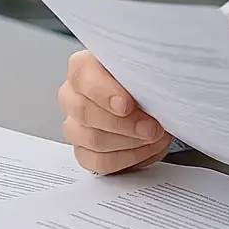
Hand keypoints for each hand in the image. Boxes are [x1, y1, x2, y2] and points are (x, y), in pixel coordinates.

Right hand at [57, 50, 171, 173]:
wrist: (152, 99)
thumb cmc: (145, 80)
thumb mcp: (146, 69)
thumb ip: (142, 73)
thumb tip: (152, 87)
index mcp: (83, 67)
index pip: (82, 77)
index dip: (105, 93)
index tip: (127, 105)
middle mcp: (72, 95)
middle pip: (85, 113)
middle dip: (125, 124)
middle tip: (153, 127)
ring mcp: (74, 124)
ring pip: (93, 140)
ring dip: (131, 142)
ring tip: (156, 136)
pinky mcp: (83, 150)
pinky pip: (98, 162)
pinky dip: (127, 158)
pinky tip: (145, 148)